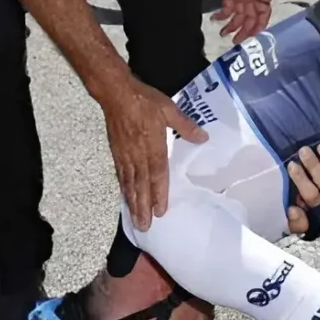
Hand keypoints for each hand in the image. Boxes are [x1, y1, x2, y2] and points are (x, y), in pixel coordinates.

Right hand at [98, 71, 204, 228]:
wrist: (115, 92)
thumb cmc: (144, 100)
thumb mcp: (168, 109)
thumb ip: (185, 125)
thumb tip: (203, 138)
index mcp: (152, 145)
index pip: (157, 174)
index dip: (158, 194)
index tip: (160, 211)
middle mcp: (138, 154)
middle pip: (140, 184)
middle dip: (143, 206)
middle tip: (145, 226)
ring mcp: (125, 154)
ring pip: (129, 183)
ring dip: (132, 202)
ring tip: (136, 219)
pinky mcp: (116, 152)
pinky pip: (121, 174)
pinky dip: (123, 189)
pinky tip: (126, 197)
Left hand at [203, 0, 270, 42]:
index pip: (263, 12)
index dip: (260, 25)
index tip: (253, 36)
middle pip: (250, 17)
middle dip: (244, 30)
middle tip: (235, 41)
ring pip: (238, 15)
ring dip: (232, 25)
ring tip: (223, 34)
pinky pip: (227, 7)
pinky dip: (222, 15)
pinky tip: (215, 19)